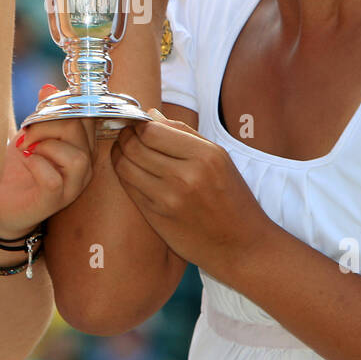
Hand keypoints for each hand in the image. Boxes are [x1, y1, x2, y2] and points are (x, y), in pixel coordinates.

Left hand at [0, 84, 95, 238]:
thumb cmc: (17, 169)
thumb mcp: (30, 134)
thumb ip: (43, 113)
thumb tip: (49, 87)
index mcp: (82, 146)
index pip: (87, 115)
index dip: (63, 105)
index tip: (40, 108)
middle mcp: (84, 166)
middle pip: (80, 129)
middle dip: (47, 123)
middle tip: (26, 133)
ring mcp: (72, 186)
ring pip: (76, 157)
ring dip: (45, 145)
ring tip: (27, 149)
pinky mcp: (55, 202)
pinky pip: (53, 179)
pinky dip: (36, 165)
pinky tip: (25, 162)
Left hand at [109, 109, 272, 274]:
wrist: (241, 246)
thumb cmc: (233, 199)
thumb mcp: (220, 159)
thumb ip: (184, 134)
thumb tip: (150, 114)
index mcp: (205, 156)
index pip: (152, 130)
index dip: (138, 123)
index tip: (137, 122)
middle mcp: (185, 177)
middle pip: (134, 146)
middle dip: (124, 136)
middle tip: (126, 134)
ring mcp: (168, 200)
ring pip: (125, 166)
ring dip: (119, 154)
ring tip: (124, 150)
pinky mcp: (156, 218)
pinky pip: (128, 187)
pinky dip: (124, 175)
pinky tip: (130, 170)